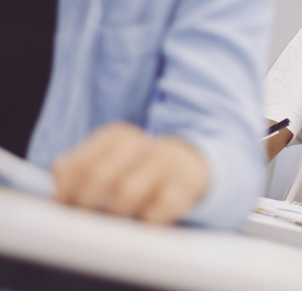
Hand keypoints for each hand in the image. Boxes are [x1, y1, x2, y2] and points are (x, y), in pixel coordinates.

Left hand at [52, 122, 209, 224]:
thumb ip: (74, 170)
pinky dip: (147, 221)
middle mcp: (142, 145)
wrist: (184, 165)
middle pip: (100, 176)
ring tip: (113, 222)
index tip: (66, 206)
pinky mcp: (183, 188)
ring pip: (127, 192)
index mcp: (117, 135)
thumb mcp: (104, 158)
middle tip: (85, 219)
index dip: (67, 191)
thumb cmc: (133, 168)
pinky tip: (141, 223)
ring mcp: (164, 165)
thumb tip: (59, 195)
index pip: (80, 164)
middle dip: (86, 204)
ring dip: (115, 213)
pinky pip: (160, 208)